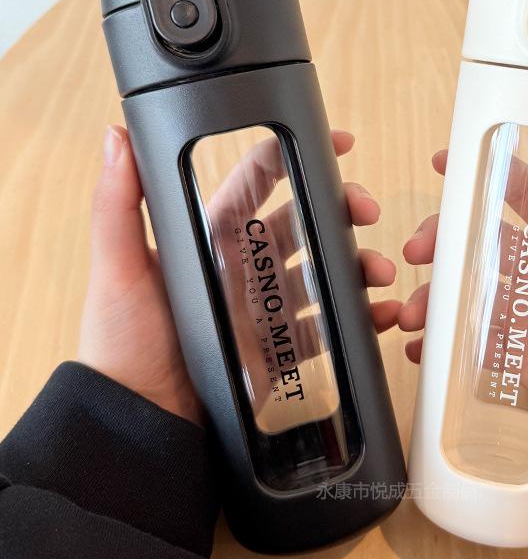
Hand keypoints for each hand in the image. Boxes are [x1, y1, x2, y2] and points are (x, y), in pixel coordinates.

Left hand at [78, 125, 399, 424]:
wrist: (142, 421)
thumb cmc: (122, 343)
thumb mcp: (119, 269)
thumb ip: (119, 204)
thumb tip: (117, 137)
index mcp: (210, 239)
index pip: (257, 184)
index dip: (292, 158)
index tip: (332, 144)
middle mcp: (243, 268)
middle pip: (304, 224)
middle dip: (340, 210)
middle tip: (366, 210)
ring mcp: (265, 308)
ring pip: (323, 273)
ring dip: (356, 265)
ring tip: (378, 272)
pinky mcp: (281, 347)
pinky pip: (328, 326)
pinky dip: (358, 318)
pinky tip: (377, 314)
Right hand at [399, 142, 527, 375]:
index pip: (523, 196)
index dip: (486, 174)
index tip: (444, 162)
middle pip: (477, 239)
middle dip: (439, 238)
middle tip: (415, 250)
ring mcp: (520, 309)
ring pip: (462, 288)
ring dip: (430, 295)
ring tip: (413, 315)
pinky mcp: (509, 348)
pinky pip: (463, 339)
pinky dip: (437, 344)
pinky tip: (422, 350)